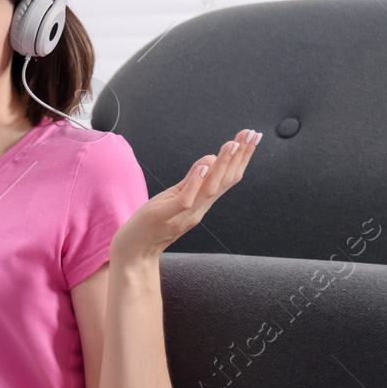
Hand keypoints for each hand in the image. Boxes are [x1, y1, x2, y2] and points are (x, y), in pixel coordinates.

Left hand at [110, 129, 259, 262]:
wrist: (134, 253)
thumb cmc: (152, 224)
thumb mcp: (174, 197)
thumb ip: (192, 181)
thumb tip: (210, 159)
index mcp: (202, 203)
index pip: (228, 179)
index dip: (242, 159)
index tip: (253, 137)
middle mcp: (198, 209)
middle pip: (225, 182)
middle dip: (240, 157)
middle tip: (252, 134)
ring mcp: (183, 214)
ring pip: (210, 190)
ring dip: (222, 166)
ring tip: (231, 144)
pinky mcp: (164, 216)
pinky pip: (184, 201)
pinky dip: (195, 183)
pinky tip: (203, 166)